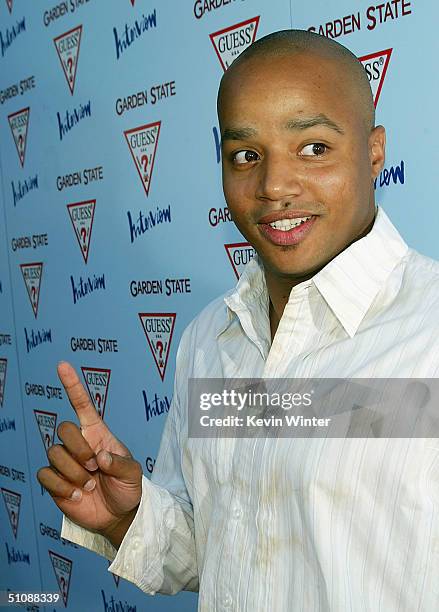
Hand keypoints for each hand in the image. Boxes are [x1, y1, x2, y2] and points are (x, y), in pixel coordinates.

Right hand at [37, 362, 142, 546]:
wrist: (118, 515)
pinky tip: (78, 495)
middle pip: (63, 429)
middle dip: (79, 449)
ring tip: (90, 486)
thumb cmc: (127, 487)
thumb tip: (100, 457)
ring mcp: (64, 462)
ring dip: (74, 473)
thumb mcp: (133, 473)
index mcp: (97, 433)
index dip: (72, 384)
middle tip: (94, 467)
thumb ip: (119, 463)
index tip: (62, 365)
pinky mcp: (54, 482)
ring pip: (54, 454)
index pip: (81, 404)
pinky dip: (62, 487)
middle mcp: (78, 444)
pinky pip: (45, 475)